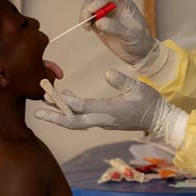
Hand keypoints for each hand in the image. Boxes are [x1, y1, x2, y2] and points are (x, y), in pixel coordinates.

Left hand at [34, 69, 188, 147]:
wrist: (158, 120)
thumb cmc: (149, 103)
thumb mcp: (138, 88)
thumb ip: (122, 81)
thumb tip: (107, 72)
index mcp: (108, 111)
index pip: (82, 108)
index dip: (65, 103)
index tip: (49, 98)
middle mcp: (102, 119)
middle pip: (73, 122)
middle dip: (55, 117)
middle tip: (38, 112)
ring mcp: (102, 121)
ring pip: (76, 121)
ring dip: (61, 113)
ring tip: (46, 101)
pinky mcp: (104, 119)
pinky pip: (83, 118)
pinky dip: (72, 111)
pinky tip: (67, 99)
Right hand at [83, 0, 158, 69]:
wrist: (139, 53)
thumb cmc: (140, 40)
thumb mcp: (130, 34)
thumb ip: (115, 27)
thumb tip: (99, 22)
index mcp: (124, 4)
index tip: (94, 9)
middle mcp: (113, 7)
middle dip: (89, 6)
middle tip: (87, 18)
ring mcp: (105, 15)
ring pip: (90, 7)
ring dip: (85, 14)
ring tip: (87, 25)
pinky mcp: (99, 25)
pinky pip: (88, 19)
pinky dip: (85, 22)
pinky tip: (88, 28)